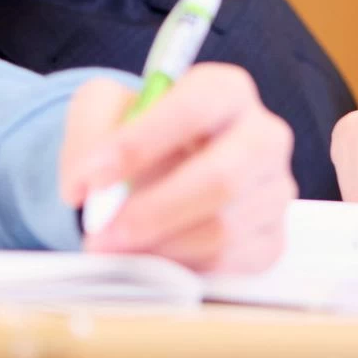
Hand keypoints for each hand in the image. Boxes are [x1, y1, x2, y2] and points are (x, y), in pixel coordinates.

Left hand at [58, 64, 295, 272]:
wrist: (161, 170)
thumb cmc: (136, 133)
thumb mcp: (104, 110)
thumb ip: (90, 135)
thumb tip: (83, 184)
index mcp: (226, 90)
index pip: (194, 108)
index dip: (141, 144)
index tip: (92, 178)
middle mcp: (263, 135)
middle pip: (221, 178)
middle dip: (152, 212)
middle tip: (100, 233)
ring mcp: (275, 190)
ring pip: (222, 229)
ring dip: (158, 246)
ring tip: (114, 248)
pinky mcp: (273, 238)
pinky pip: (229, 264)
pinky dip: (181, 267)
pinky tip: (150, 257)